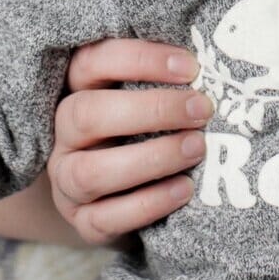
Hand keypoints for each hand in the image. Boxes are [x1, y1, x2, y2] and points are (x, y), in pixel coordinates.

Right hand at [48, 40, 211, 245]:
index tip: (190, 67)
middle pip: (86, 115)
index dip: (141, 59)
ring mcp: (66, 181)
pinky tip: (184, 189)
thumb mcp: (147, 95)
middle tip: (201, 110)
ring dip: (151, 158)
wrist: (124, 191)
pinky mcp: (83, 220)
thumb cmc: (146, 126)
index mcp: (77, 90)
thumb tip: (214, 61)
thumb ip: (166, 79)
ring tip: (197, 148)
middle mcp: (65, 134)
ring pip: (90, 172)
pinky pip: (106, 218)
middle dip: (150, 110)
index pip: (93, 62)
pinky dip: (149, 204)